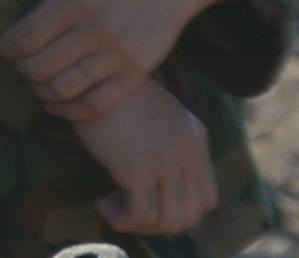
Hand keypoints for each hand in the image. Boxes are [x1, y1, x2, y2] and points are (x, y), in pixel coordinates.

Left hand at [0, 0, 230, 121]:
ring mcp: (118, 54)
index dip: (6, 48)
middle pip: (41, 66)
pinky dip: (71, 111)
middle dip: (21, 69)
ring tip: (36, 83)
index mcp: (75, 0)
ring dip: (41, 91)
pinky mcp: (136, 72)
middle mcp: (95, 30)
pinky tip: (57, 104)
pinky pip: (97, 104)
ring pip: (65, 88)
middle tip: (18, 64)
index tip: (1, 48)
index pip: (27, 37)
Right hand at [71, 80, 216, 236]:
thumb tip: (158, 184)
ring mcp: (165, 161)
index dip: (179, 211)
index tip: (150, 200)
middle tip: (130, 208)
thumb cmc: (116, 94)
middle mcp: (187, 153)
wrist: (91, 74)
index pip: (207, 200)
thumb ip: (169, 144)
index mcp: (196, 139)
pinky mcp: (136, 168)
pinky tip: (101, 202)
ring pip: (167, 223)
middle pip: (189, 217)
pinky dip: (119, 219)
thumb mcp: (157, 117)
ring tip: (114, 205)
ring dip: (139, 225)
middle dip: (158, 224)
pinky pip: (139, 216)